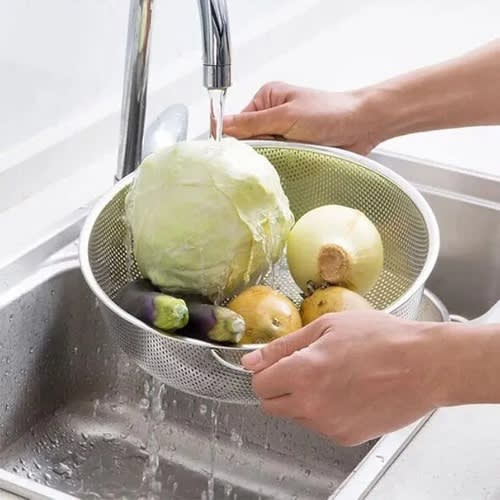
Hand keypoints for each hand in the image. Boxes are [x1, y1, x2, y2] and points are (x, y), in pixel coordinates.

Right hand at [223, 82, 381, 154]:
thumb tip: (222, 125)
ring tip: (288, 156)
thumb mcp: (285, 116)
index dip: (236, 140)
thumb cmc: (329, 112)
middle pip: (250, 141)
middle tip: (274, 152)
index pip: (237, 123)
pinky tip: (291, 164)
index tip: (236, 154)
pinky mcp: (294, 149)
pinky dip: (283, 165)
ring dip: (274, 159)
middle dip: (259, 150)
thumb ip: (252, 124)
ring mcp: (284, 134)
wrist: (361, 125)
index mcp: (266, 99)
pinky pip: (279, 161)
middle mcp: (272, 116)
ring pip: (265, 154)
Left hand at [241, 311, 452, 445]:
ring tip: (334, 376)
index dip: (266, 370)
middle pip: (270, 405)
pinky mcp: (346, 438)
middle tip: (304, 368)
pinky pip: (321, 425)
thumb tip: (251, 360)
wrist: (424, 365)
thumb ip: (282, 347)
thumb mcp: (326, 327)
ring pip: (296, 415)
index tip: (279, 363)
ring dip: (303, 399)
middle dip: (278, 387)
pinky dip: (325, 411)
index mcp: (301, 373)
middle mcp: (311, 405)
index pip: (259, 384)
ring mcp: (328, 426)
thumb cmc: (381, 339)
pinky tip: (348, 391)